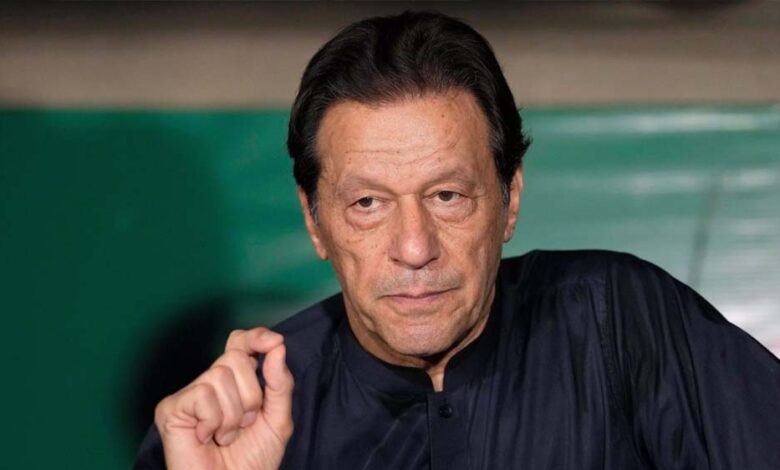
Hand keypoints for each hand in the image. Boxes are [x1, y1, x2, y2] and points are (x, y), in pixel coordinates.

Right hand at [154, 328, 293, 469]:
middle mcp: (210, 383)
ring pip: (219, 375)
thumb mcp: (277, 420)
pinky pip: (202, 395)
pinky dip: (213, 421)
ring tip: (226, 435)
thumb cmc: (252, 461)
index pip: (240, 343)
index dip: (255, 337)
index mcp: (236, 382)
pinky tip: (207, 438)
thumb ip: (279, 384)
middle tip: (244, 423)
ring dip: (232, 414)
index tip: (274, 342)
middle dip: (251, 394)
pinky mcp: (170, 408)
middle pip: (235, 357)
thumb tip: (277, 346)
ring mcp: (189, 395)